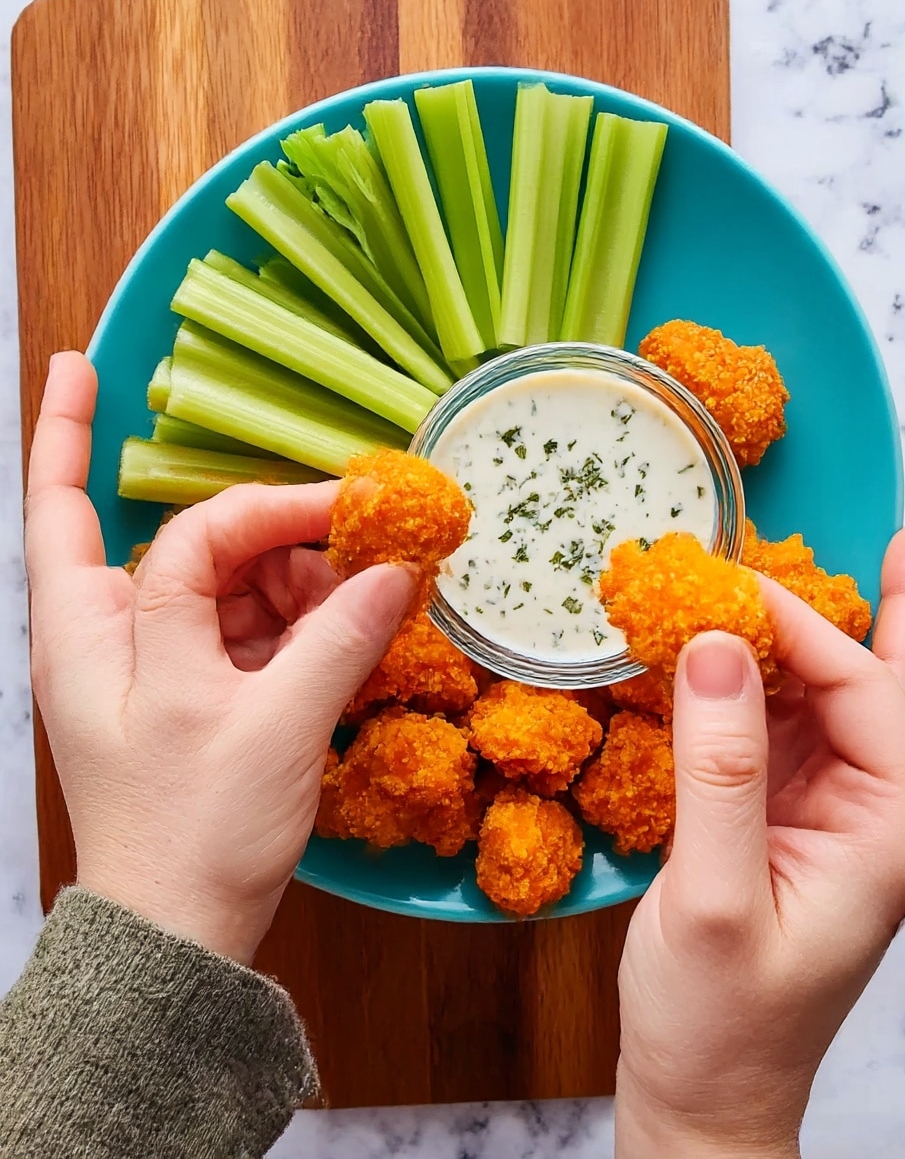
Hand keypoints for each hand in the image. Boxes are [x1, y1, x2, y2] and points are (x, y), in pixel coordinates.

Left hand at [25, 352, 415, 963]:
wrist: (181, 936)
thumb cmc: (194, 834)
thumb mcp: (270, 729)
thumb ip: (334, 638)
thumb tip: (395, 570)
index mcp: (91, 632)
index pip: (132, 517)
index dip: (152, 457)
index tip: (149, 387)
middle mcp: (117, 635)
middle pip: (185, 538)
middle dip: (267, 525)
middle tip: (355, 520)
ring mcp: (164, 664)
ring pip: (231, 581)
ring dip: (299, 577)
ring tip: (369, 588)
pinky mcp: (204, 690)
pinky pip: (255, 627)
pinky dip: (305, 619)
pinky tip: (354, 622)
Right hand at [615, 525, 904, 1157]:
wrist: (704, 1094)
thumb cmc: (720, 1023)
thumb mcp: (717, 898)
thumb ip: (720, 770)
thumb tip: (715, 645)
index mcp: (897, 827)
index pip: (865, 685)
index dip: (799, 621)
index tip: (721, 578)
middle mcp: (881, 808)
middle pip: (875, 675)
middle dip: (864, 603)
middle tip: (882, 524)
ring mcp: (834, 809)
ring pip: (828, 692)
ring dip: (800, 630)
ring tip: (791, 557)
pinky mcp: (786, 812)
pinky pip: (779, 722)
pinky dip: (755, 674)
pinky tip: (746, 635)